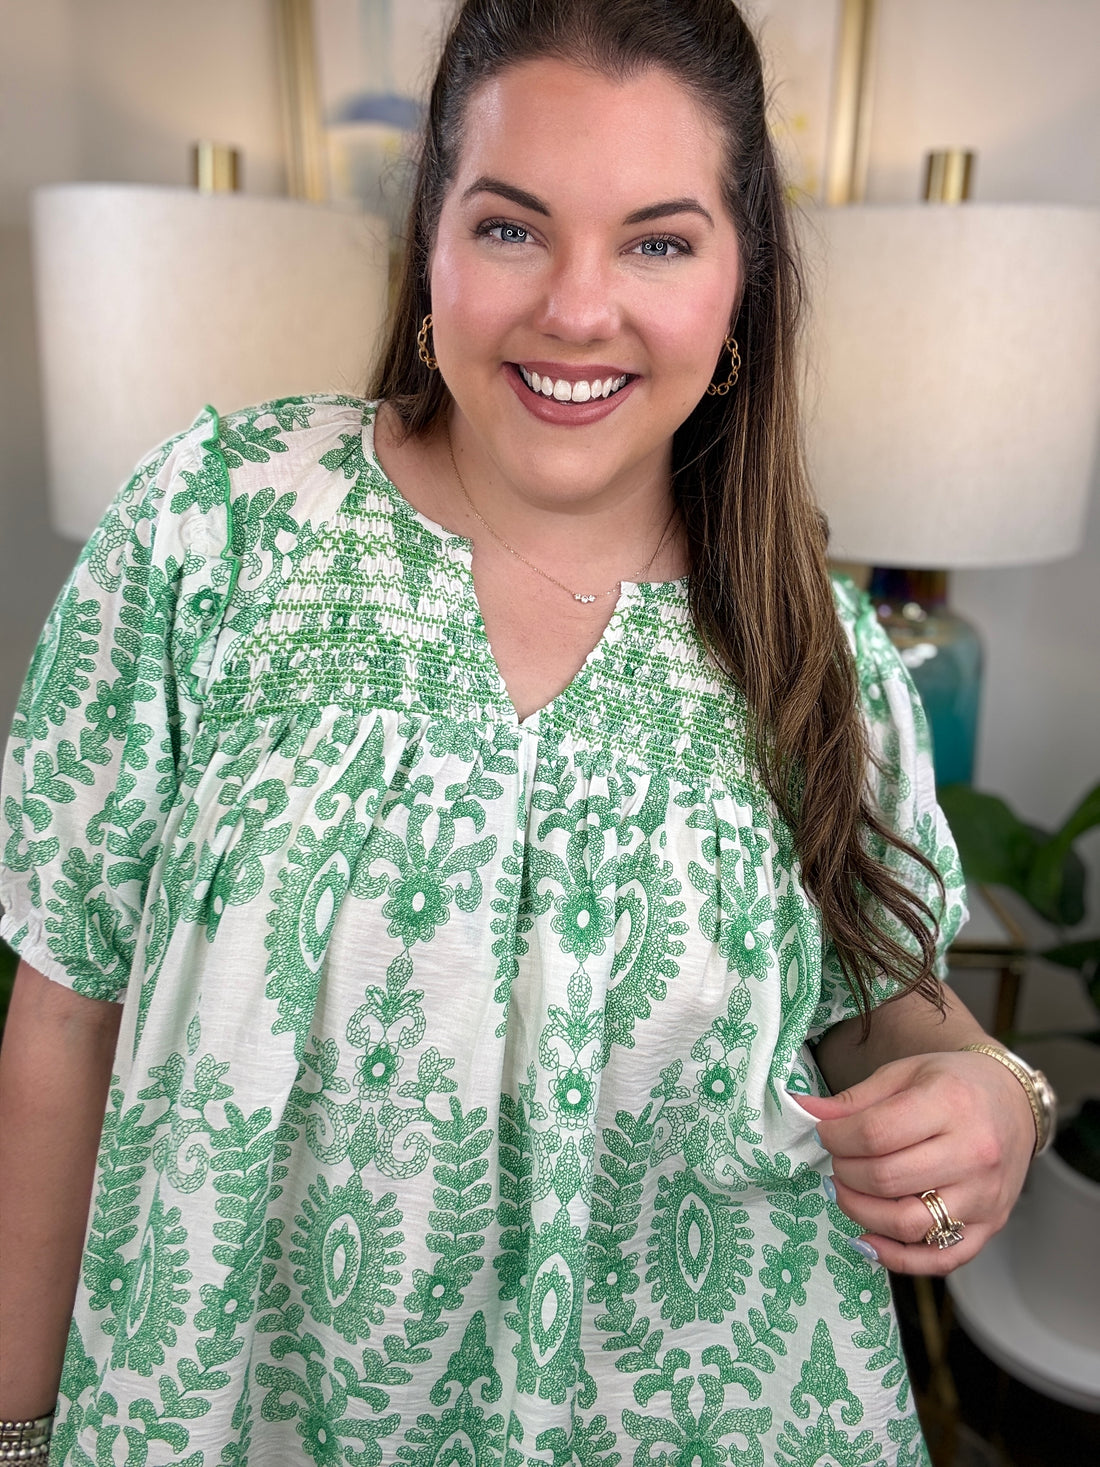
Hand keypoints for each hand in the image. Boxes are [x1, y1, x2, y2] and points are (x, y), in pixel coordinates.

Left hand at [794, 1050, 1035, 1273]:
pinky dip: (896, 1256)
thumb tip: (805, 1111)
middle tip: (837, 1161)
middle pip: (886, 1179)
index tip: (824, 1133)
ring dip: (861, 1212)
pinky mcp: (990, 1226)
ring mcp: (984, 1196)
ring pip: (908, 1223)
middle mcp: (973, 1153)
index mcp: (951, 1104)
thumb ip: (855, 1099)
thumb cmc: (952, 1084)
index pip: (874, 1134)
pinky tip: (868, 1237)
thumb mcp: (904, 1074)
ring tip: (846, 1191)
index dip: (835, 1137)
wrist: (1014, 1104)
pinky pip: (939, 1258)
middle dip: (845, 1172)